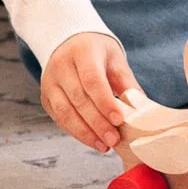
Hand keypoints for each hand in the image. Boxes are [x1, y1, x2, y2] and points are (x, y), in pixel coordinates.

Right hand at [42, 32, 136, 151]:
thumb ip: (127, 83)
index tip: (119, 120)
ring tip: (104, 145)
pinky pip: (59, 118)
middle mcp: (61, 66)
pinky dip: (75, 131)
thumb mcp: (115, 59)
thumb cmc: (97, 52)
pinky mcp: (45, 97)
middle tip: (114, 140)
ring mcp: (50, 82)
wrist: (70, 43)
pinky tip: (91, 140)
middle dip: (97, 123)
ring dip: (85, 132)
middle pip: (79, 99)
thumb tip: (142, 109)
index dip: (105, 102)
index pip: (92, 80)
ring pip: (65, 112)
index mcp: (82, 52)